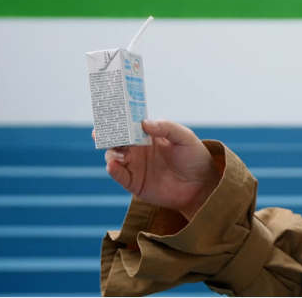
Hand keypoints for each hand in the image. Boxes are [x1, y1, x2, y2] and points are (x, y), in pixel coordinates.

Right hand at [95, 119, 220, 220]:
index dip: (118, 119)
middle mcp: (138, 149)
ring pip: (113, 156)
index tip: (109, 115)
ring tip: (123, 155)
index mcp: (149, 135)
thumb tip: (144, 123)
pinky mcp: (134, 183)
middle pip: (116, 139)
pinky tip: (114, 165)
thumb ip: (167, 128)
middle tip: (101, 133)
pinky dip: (113, 169)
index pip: (129, 124)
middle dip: (107, 135)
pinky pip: (119, 175)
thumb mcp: (185, 138)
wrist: (201, 186)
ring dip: (113, 153)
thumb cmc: (195, 158)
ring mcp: (135, 166)